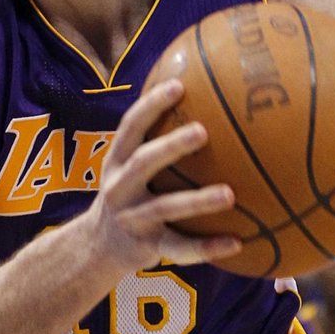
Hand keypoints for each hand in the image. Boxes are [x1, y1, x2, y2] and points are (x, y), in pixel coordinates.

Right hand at [90, 79, 240, 272]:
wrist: (96, 247)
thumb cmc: (126, 194)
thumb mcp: (125, 166)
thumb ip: (151, 140)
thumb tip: (199, 101)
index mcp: (116, 161)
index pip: (130, 126)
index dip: (151, 104)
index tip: (178, 85)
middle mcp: (119, 187)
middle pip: (143, 162)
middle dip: (171, 146)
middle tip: (203, 131)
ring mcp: (132, 218)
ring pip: (166, 208)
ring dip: (198, 201)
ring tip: (230, 194)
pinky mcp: (147, 247)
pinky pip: (179, 248)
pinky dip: (207, 248)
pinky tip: (237, 243)